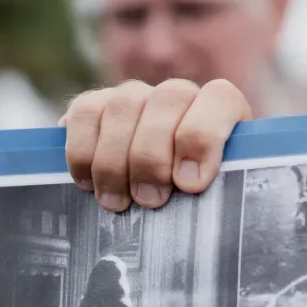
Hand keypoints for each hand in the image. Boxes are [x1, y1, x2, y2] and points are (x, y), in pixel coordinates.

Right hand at [61, 78, 252, 211]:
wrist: (161, 198)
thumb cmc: (194, 203)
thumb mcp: (219, 199)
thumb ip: (224, 196)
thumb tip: (214, 210)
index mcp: (220, 110)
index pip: (220, 99)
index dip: (203, 137)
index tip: (191, 184)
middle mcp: (177, 95)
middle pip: (167, 99)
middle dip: (153, 156)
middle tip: (150, 200)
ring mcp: (135, 96)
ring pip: (123, 106)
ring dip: (116, 160)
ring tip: (117, 202)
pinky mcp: (95, 105)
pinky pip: (84, 113)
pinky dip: (82, 151)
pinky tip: (88, 184)